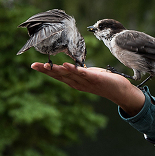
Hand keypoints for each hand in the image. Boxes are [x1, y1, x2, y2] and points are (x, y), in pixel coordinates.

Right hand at [30, 62, 145, 115]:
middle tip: (34, 65)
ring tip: (47, 65)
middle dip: (47, 71)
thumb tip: (68, 67)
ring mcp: (86, 82)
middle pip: (60, 76)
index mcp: (75, 81)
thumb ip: (77, 71)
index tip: (34, 65)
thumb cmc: (103, 81)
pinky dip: (74, 70)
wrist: (120, 90)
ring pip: (69, 75)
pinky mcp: (96, 79)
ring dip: (57, 70)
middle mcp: (78, 83)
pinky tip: (66, 65)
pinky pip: (83, 74)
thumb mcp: (88, 75)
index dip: (46, 71)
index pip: (58, 75)